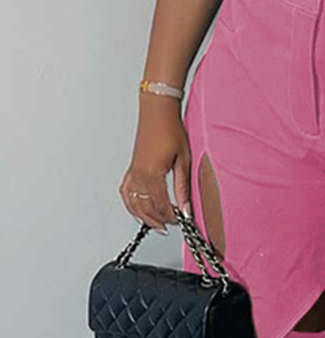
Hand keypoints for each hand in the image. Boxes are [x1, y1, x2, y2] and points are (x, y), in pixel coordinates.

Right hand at [119, 98, 191, 233]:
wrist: (157, 112)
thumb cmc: (171, 130)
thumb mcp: (183, 161)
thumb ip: (182, 188)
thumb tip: (186, 209)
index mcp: (152, 174)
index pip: (161, 205)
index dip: (170, 216)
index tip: (180, 220)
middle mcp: (139, 175)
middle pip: (145, 207)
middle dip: (158, 219)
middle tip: (170, 225)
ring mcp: (133, 172)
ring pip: (134, 203)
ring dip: (144, 216)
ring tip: (156, 224)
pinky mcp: (132, 168)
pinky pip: (126, 192)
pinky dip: (131, 203)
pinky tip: (138, 209)